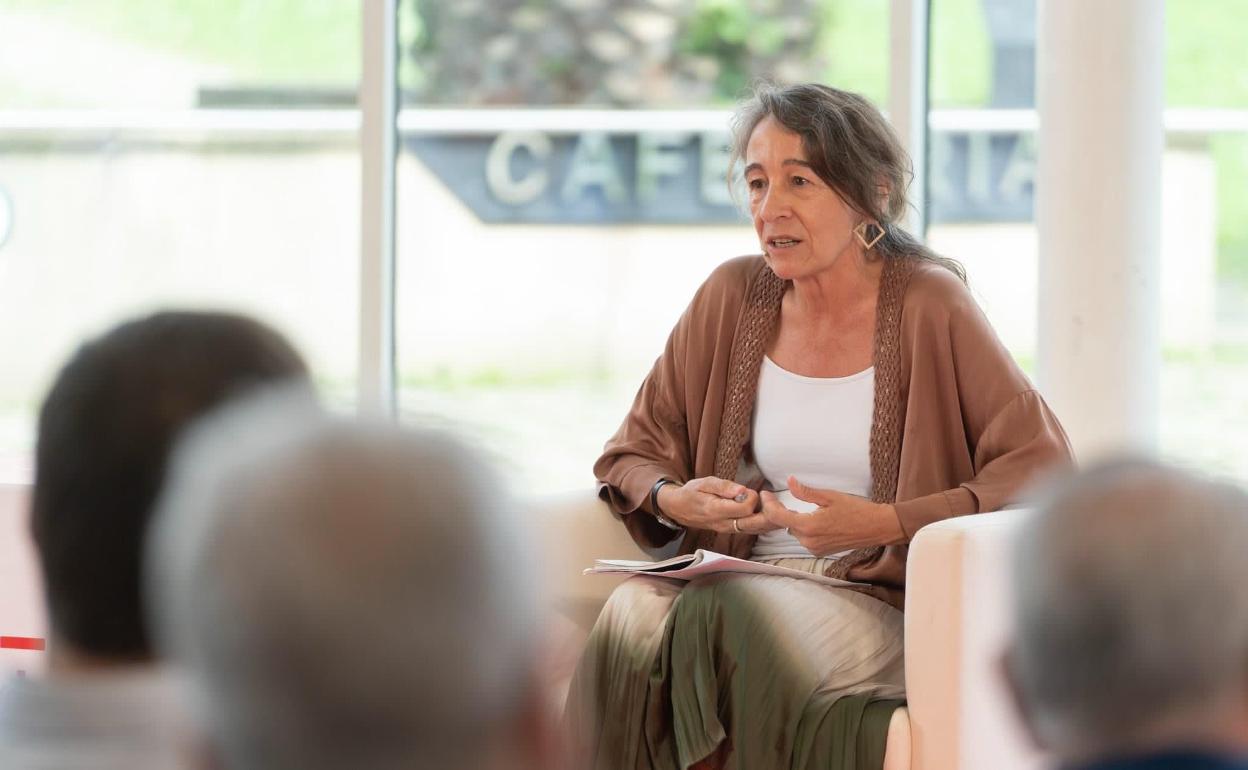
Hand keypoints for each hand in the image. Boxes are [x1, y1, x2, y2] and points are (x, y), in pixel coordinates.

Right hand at [655, 476, 774, 534]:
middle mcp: (724, 524)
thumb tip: (743, 490)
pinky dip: (765, 524)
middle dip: (770, 514)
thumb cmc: (692, 492)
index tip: (757, 491)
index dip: (754, 499)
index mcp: (716, 510)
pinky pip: (751, 530)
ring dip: (771, 521)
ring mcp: (728, 529)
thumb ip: (724, 487)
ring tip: (784, 510)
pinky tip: (774, 517)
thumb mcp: (704, 483)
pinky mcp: (732, 530)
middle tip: (779, 503)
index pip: (744, 509)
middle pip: (753, 524)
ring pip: (755, 529)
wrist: (679, 508)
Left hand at [759, 476, 905, 555]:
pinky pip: (804, 539)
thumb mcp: (829, 496)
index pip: (777, 517)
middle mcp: (809, 541)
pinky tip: (811, 519)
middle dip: (781, 511)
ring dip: (794, 520)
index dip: (768, 504)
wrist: (877, 527)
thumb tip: (789, 481)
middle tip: (777, 497)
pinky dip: (804, 528)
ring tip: (797, 507)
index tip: (765, 494)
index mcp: (809, 526)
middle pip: (785, 525)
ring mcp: (815, 548)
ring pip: (794, 532)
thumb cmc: (856, 509)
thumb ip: (806, 492)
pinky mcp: (821, 552)